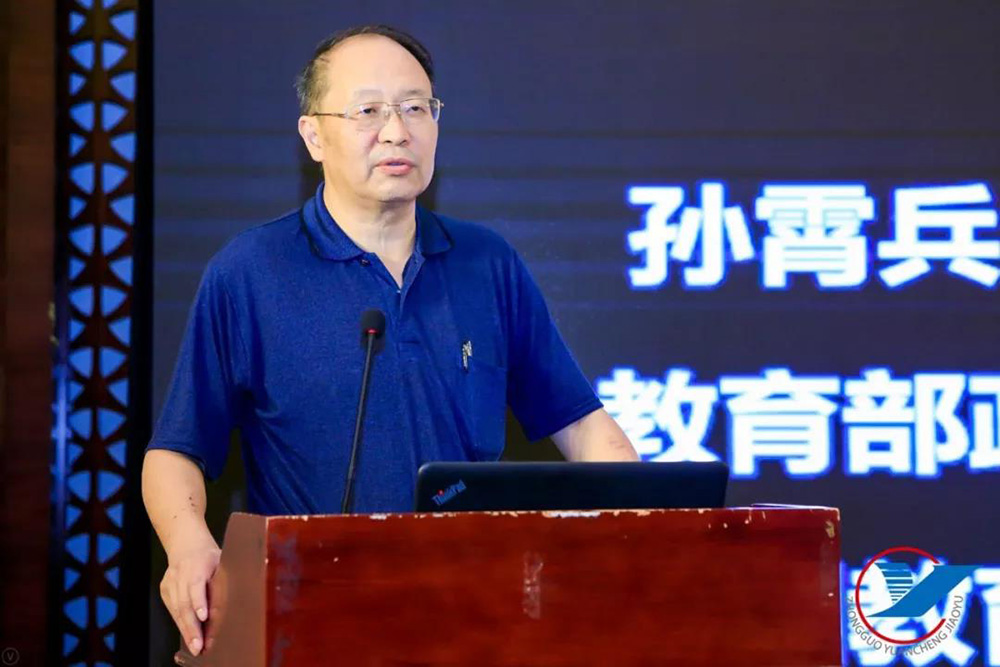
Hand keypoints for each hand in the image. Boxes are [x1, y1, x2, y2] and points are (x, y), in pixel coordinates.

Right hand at [160, 540, 220, 656]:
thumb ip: (224, 580)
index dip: (199, 601)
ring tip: (195, 647)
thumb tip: (233, 601)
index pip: (196, 585)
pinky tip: (188, 636)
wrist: (186, 544)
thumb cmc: (210, 555)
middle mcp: (180, 575)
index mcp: (197, 565)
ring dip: (186, 630)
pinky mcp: (165, 590)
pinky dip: (181, 624)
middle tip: (199, 645)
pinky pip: (172, 610)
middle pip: (184, 603)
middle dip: (192, 627)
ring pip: (177, 610)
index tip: (203, 616)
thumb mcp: (221, 561)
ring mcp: (170, 583)